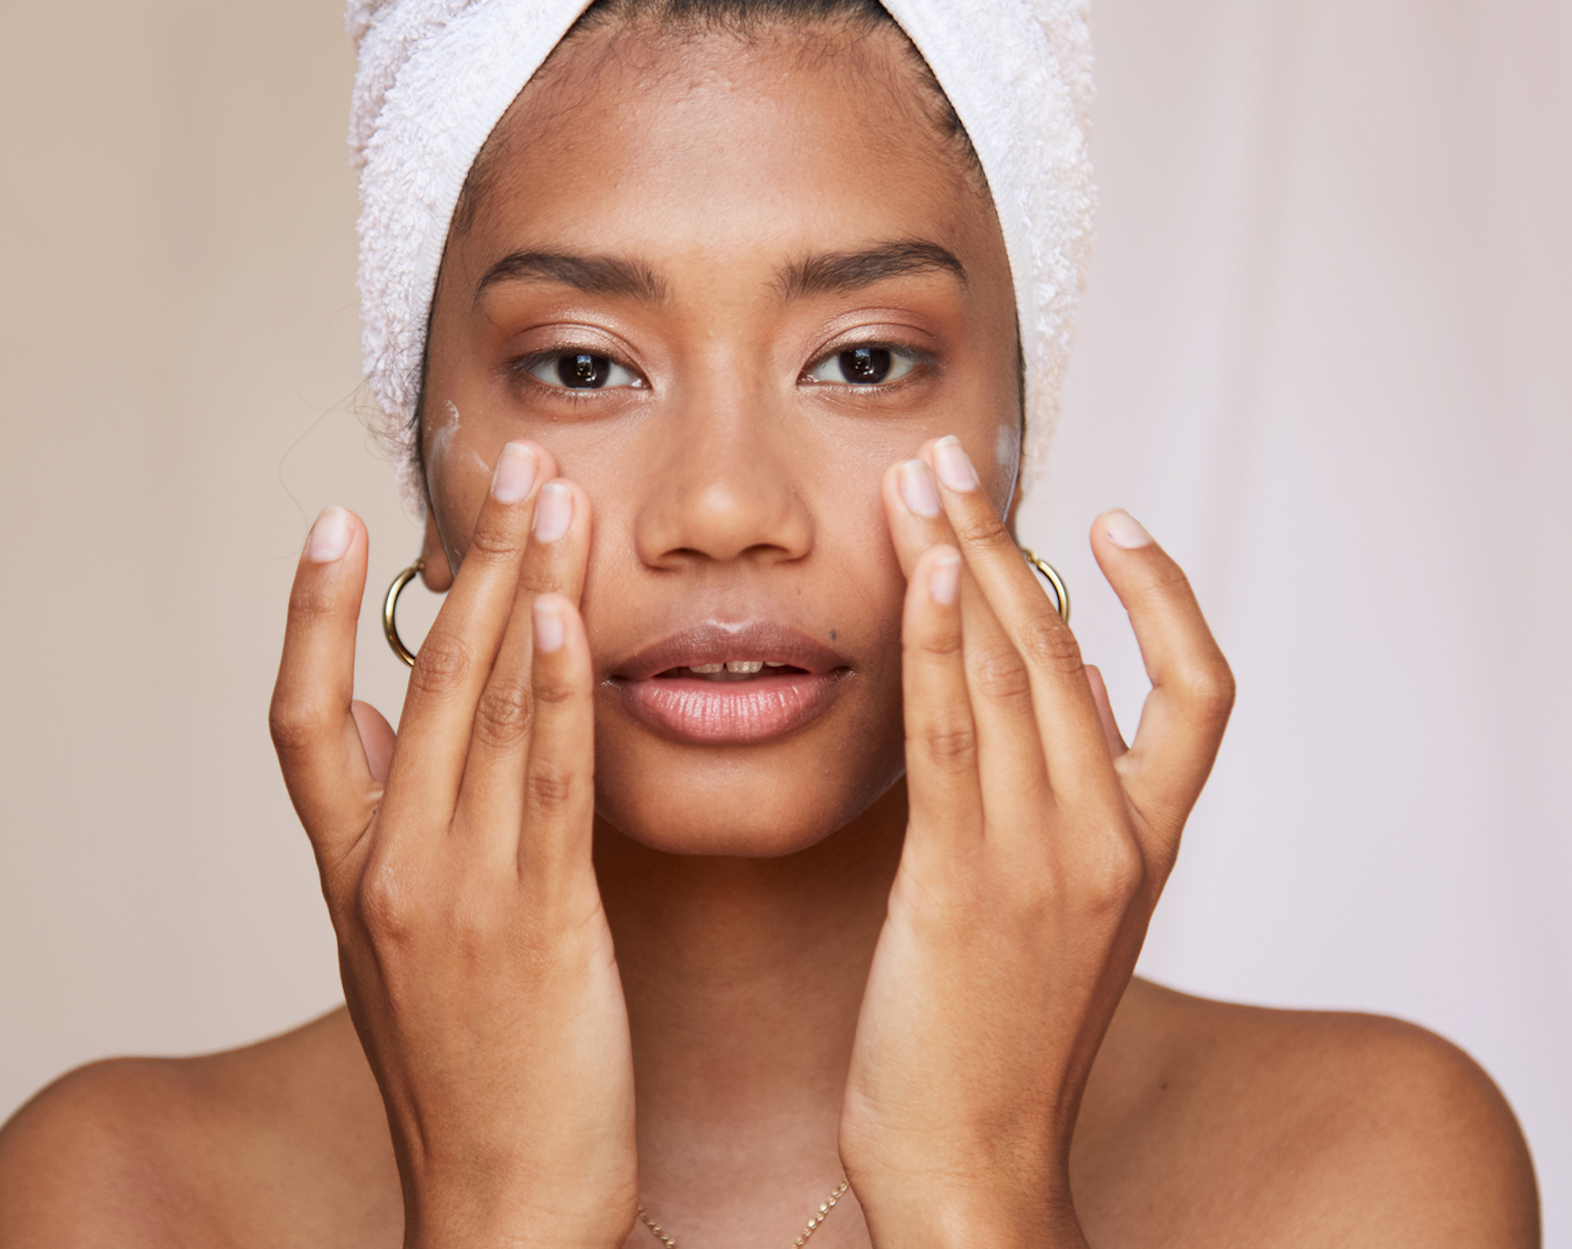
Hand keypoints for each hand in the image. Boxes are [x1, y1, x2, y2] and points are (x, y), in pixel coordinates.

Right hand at [268, 442, 635, 1248]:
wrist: (503, 1202)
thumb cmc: (469, 1075)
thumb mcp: (398, 951)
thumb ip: (386, 836)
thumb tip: (380, 729)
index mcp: (354, 875)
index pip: (306, 719)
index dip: (316, 616)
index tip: (341, 524)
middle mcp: (391, 869)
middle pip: (417, 681)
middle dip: (462, 563)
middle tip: (505, 463)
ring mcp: (458, 891)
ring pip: (480, 710)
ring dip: (517, 591)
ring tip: (553, 496)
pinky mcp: (537, 921)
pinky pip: (543, 783)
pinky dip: (548, 692)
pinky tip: (564, 615)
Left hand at [839, 437, 1234, 1246]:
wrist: (973, 1164)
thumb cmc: (1002, 1038)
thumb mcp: (1071, 911)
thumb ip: (1081, 793)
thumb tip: (1078, 680)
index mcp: (1148, 845)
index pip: (1200, 693)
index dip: (1164, 596)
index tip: (1110, 520)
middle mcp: (1113, 839)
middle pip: (1076, 649)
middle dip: (1013, 541)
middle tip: (954, 461)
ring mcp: (1045, 860)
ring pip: (1018, 673)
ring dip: (968, 564)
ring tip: (922, 483)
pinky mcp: (963, 884)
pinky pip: (957, 738)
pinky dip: (945, 645)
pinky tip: (925, 575)